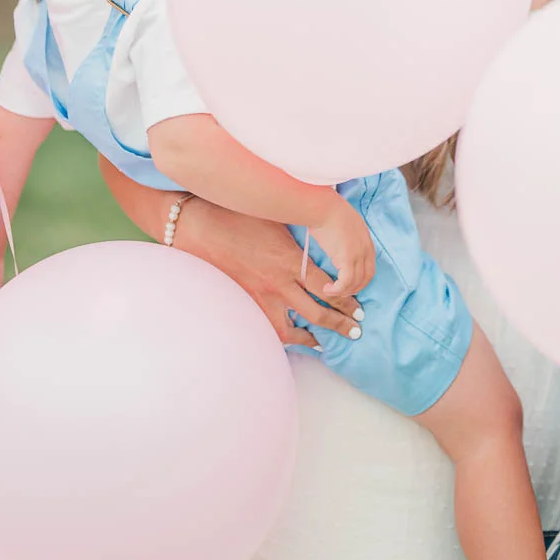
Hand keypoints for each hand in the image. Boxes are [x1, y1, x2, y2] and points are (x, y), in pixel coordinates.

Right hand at [174, 199, 359, 348]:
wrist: (201, 229)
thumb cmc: (240, 217)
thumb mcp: (277, 218)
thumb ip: (297, 234)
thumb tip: (320, 230)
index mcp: (289, 261)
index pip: (327, 288)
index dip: (346, 301)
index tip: (358, 307)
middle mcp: (278, 283)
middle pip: (316, 312)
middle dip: (339, 324)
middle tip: (356, 330)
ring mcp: (259, 297)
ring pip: (291, 329)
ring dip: (312, 337)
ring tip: (327, 342)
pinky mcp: (244, 303)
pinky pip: (267, 327)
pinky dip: (281, 335)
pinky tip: (291, 338)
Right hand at [309, 200, 375, 303]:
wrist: (323, 207)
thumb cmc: (327, 213)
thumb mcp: (343, 226)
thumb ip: (346, 239)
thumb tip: (338, 249)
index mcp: (366, 240)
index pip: (369, 267)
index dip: (360, 279)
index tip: (348, 285)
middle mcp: (366, 248)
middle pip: (366, 278)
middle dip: (354, 289)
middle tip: (340, 293)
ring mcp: (359, 253)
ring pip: (356, 282)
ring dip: (344, 291)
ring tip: (330, 291)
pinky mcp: (348, 257)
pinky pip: (346, 282)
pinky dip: (338, 289)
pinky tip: (327, 289)